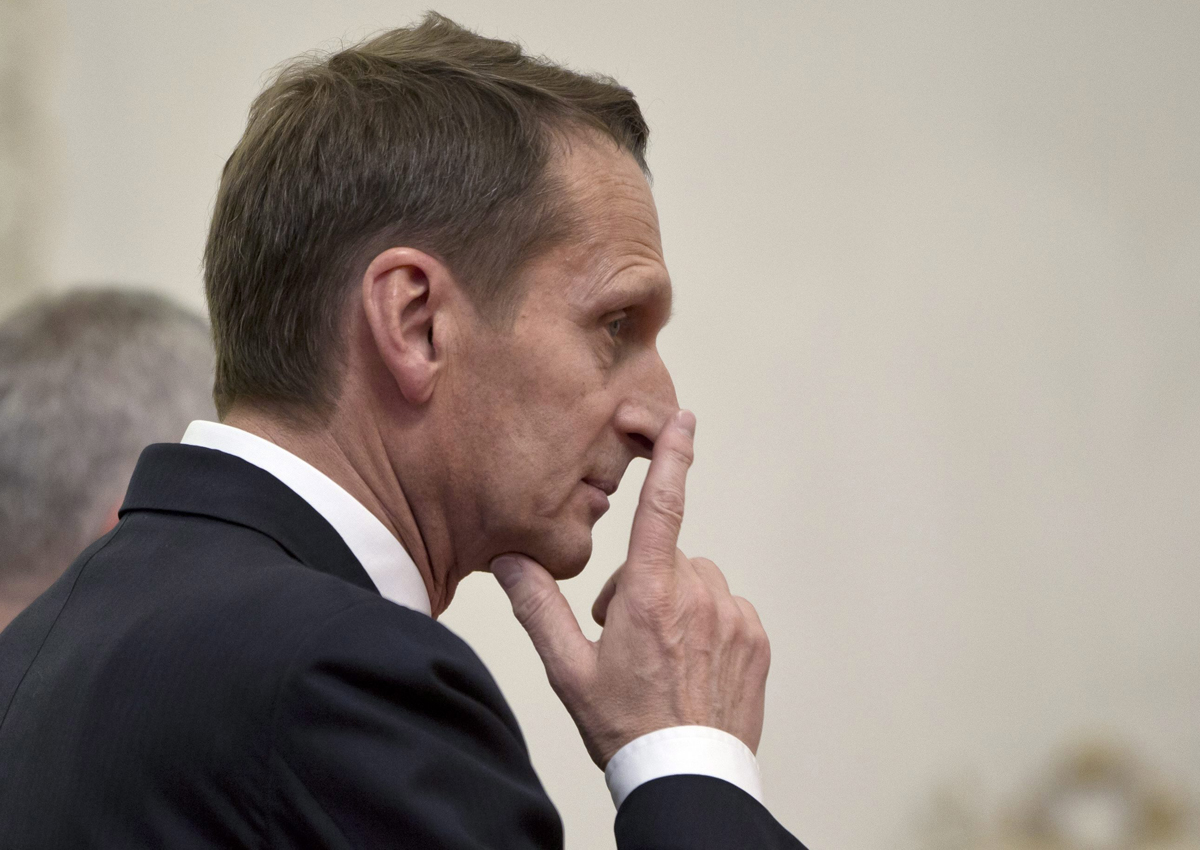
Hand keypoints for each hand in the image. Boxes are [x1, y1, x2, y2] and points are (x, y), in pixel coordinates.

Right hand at [490, 410, 770, 767]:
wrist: (687, 776)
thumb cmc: (626, 726)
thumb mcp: (569, 670)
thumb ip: (538, 607)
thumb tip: (510, 561)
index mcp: (648, 595)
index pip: (662, 507)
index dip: (671, 457)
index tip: (683, 420)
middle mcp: (697, 597)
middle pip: (667, 557)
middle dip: (644, 582)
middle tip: (625, 635)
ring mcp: (733, 617)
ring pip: (698, 581)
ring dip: (678, 601)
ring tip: (660, 653)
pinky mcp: (756, 638)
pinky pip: (728, 608)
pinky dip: (709, 623)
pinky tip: (691, 663)